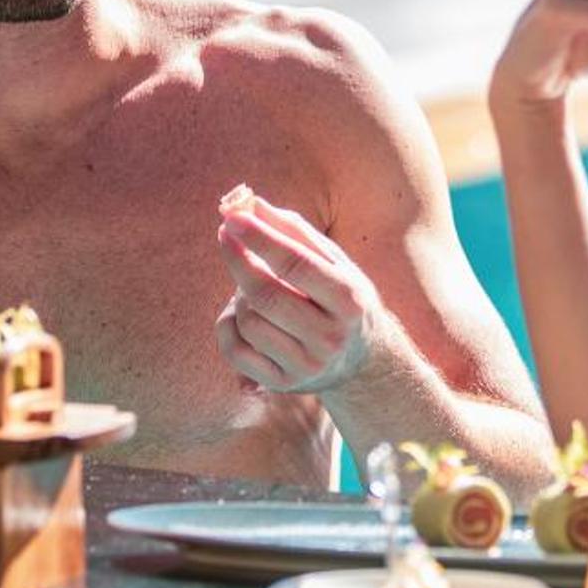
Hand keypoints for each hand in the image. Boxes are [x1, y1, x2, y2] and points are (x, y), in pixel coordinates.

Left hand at [214, 193, 381, 395]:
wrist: (362, 361)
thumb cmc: (342, 296)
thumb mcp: (333, 261)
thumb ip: (294, 231)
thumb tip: (248, 203)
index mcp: (348, 300)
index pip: (296, 265)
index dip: (260, 238)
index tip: (232, 217)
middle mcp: (330, 337)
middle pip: (267, 295)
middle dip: (238, 260)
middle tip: (225, 234)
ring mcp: (306, 365)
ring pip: (248, 321)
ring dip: (238, 294)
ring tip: (251, 285)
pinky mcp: (282, 383)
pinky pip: (235, 350)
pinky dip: (228, 324)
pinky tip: (241, 313)